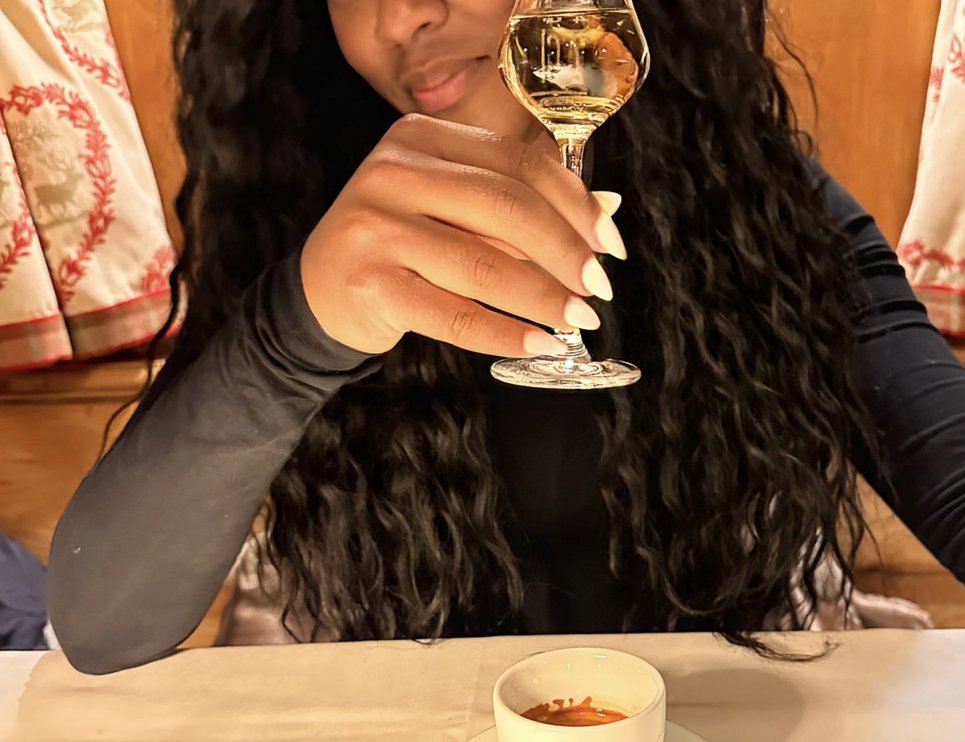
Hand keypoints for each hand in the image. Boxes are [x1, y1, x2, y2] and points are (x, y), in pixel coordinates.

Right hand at [299, 114, 625, 358]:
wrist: (320, 293)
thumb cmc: (401, 247)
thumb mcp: (453, 209)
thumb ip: (518, 205)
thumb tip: (606, 209)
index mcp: (422, 139)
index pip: (516, 163)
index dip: (574, 205)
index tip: (610, 244)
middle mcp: (394, 172)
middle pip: (505, 207)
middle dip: (565, 252)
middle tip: (599, 288)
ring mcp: (376, 227)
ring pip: (482, 266)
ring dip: (543, 298)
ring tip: (579, 320)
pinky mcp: (370, 284)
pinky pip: (453, 315)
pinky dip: (503, 334)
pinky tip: (538, 345)